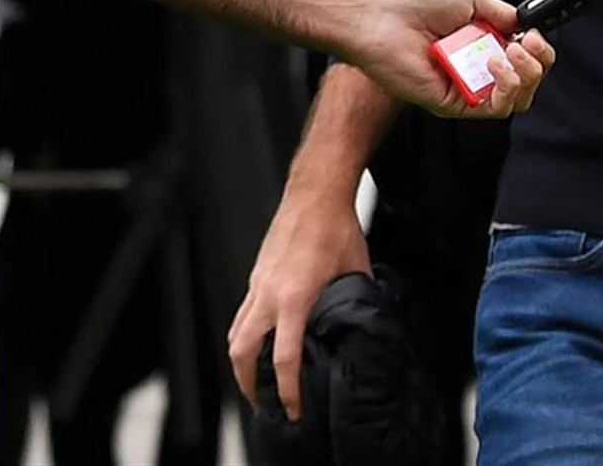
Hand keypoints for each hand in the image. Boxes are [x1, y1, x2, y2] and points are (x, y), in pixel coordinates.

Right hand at [227, 188, 370, 417]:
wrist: (314, 193)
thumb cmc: (335, 227)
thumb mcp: (356, 273)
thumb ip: (357, 306)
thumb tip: (367, 331)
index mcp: (294, 297)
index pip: (284, 357)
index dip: (288, 390)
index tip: (294, 410)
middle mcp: (268, 294)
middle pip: (243, 351)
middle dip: (249, 385)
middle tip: (266, 405)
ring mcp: (258, 285)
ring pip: (235, 334)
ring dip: (242, 363)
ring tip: (258, 384)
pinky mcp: (256, 277)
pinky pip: (242, 315)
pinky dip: (245, 338)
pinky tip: (261, 346)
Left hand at [324, 0, 554, 121]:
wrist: (381, 13)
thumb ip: (500, 13)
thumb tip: (524, 23)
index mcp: (478, 40)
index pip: (522, 57)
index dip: (537, 50)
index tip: (534, 35)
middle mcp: (473, 66)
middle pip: (526, 81)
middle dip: (537, 64)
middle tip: (526, 44)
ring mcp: (463, 86)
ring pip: (515, 99)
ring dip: (524, 76)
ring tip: (508, 52)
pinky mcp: (452, 103)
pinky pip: (493, 109)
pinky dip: (504, 87)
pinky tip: (494, 63)